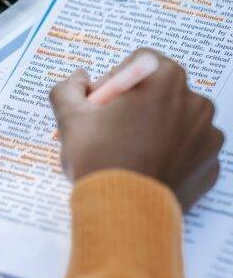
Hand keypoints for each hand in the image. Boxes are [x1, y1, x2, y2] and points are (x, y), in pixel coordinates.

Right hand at [50, 48, 223, 210]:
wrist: (124, 214)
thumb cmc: (99, 161)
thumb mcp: (69, 119)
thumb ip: (68, 88)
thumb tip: (79, 80)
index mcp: (164, 79)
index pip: (139, 63)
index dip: (115, 83)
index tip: (100, 107)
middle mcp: (195, 101)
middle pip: (160, 91)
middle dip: (137, 105)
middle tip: (110, 131)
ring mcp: (207, 135)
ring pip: (176, 120)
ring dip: (154, 129)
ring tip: (127, 153)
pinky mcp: (210, 164)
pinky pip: (188, 150)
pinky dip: (170, 155)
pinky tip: (144, 169)